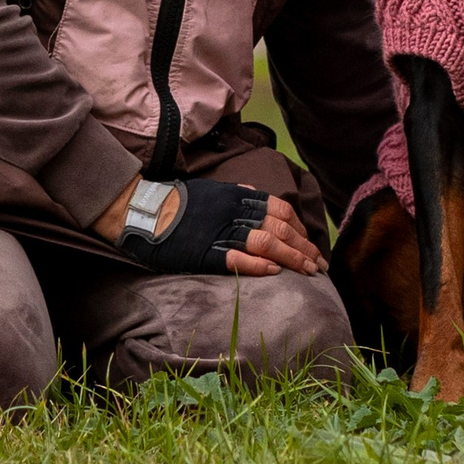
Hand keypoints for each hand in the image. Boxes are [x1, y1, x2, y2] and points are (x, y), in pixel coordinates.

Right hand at [91, 174, 324, 277]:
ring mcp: (220, 232)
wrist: (145, 210)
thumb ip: (236, 193)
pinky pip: (237, 258)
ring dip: (291, 258)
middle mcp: (234, 212)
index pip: (280, 210)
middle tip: (318, 265)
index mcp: (238, 196)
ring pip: (266, 243)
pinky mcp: (205, 252)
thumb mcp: (213, 190)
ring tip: (307, 272)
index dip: (300, 228)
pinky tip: (275, 273)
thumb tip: (257, 193)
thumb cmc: (179, 202)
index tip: (310, 244)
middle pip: (280, 228)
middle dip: (304, 247)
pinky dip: (258, 265)